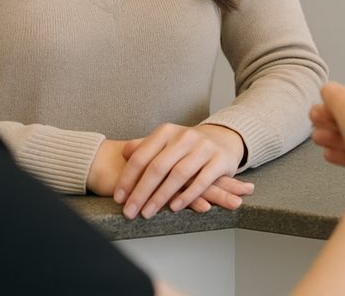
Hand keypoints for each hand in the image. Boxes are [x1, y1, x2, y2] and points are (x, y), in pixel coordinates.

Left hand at [88, 137, 251, 214]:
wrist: (224, 138)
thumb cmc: (189, 146)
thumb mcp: (167, 142)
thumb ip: (145, 147)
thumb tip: (124, 153)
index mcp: (168, 132)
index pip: (142, 156)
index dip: (128, 178)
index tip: (119, 198)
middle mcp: (185, 137)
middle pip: (158, 167)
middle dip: (141, 192)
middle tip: (130, 211)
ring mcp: (204, 147)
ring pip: (179, 174)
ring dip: (161, 196)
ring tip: (148, 212)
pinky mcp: (220, 160)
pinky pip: (202, 180)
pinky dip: (188, 195)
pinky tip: (175, 207)